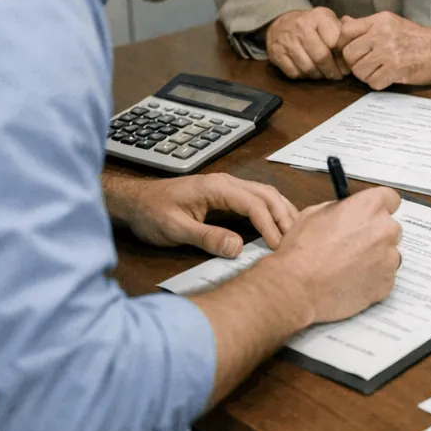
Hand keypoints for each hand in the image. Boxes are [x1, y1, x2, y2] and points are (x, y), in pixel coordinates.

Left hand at [105, 172, 297, 256]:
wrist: (134, 201)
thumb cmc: (151, 213)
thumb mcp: (175, 229)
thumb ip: (206, 237)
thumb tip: (237, 247)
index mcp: (217, 187)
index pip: (254, 203)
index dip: (270, 225)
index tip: (278, 246)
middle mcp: (227, 182)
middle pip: (267, 194)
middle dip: (284, 216)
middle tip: (295, 241)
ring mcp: (227, 186)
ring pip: (265, 194)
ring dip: (281, 211)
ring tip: (294, 233)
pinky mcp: (226, 194)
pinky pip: (256, 198)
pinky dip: (272, 210)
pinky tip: (278, 223)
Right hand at [266, 7, 348, 79]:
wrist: (281, 23)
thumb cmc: (311, 24)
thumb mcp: (328, 20)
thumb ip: (343, 30)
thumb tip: (357, 44)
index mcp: (318, 16)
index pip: (335, 42)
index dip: (343, 56)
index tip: (348, 64)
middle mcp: (301, 26)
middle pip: (321, 57)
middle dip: (332, 71)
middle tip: (338, 75)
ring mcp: (287, 40)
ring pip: (308, 68)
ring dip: (319, 75)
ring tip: (324, 74)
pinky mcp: (276, 53)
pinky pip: (294, 73)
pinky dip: (304, 76)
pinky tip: (310, 72)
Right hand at [267, 186, 402, 323]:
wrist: (297, 288)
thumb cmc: (302, 251)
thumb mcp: (315, 213)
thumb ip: (341, 209)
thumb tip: (348, 212)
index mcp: (369, 206)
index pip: (390, 199)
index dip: (379, 207)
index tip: (372, 215)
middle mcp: (385, 229)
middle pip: (390, 228)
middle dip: (375, 234)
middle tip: (353, 245)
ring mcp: (389, 257)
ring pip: (388, 254)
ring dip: (374, 257)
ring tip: (348, 266)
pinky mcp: (387, 283)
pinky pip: (384, 276)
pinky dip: (372, 278)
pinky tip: (350, 280)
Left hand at [337, 12, 430, 89]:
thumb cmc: (415, 38)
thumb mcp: (390, 22)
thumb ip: (366, 24)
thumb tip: (342, 22)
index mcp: (379, 21)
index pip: (345, 31)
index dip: (343, 44)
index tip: (352, 50)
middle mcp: (382, 34)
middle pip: (349, 54)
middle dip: (355, 63)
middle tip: (366, 64)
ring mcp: (389, 53)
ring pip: (359, 71)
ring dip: (366, 75)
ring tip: (377, 71)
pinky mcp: (396, 70)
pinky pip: (373, 82)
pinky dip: (378, 83)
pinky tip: (386, 77)